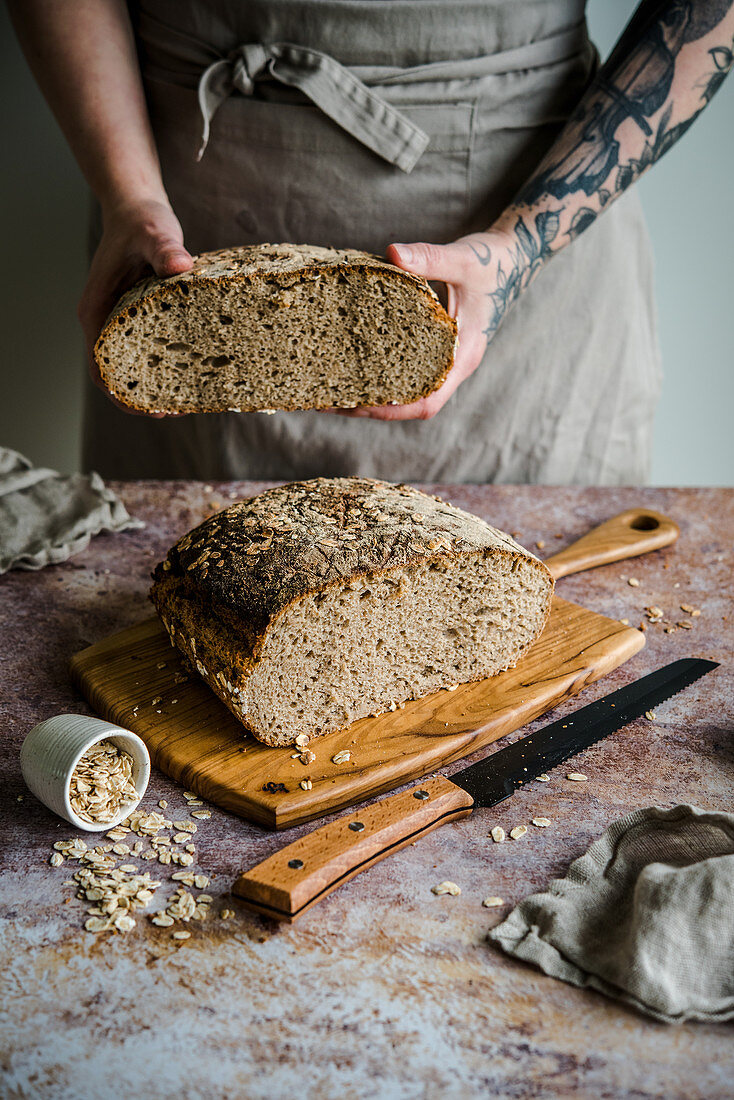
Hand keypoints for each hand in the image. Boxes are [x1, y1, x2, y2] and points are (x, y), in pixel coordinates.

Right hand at [78, 197, 193, 414]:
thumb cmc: (141, 220)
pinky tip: (195, 368)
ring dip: (157, 382)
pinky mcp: (140, 316)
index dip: (123, 393)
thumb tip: (180, 264)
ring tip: (189, 397)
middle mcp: (106, 320)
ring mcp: (122, 320)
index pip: (101, 365)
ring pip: (135, 362)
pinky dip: (168, 360)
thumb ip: (165, 248)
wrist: (138, 206)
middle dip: (145, 395)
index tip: (151, 409)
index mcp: (97, 309)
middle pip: (119, 372)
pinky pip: (151, 346)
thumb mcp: (155, 232)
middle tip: (178, 409)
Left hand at [325, 229, 518, 420]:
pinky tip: (354, 366)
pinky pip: (409, 374)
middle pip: (412, 405)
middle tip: (330, 402)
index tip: (358, 404)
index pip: (428, 401)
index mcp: (464, 355)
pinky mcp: (438, 350)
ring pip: (409, 393)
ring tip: (333, 391)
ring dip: (374, 396)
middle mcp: (455, 366)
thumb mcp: (462, 258)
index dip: (393, 408)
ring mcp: (447, 360)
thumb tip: (392, 254)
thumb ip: (429, 257)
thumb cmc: (491, 262)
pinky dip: (382, 377)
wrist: (513, 260)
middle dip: (372, 408)